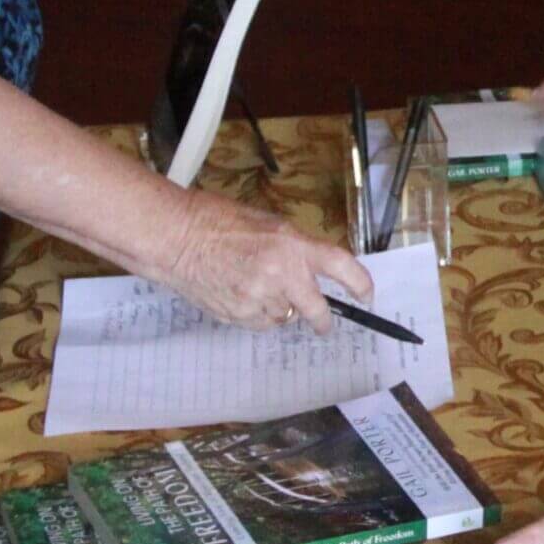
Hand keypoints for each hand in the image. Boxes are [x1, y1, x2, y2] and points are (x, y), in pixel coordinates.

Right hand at [162, 185, 373, 332]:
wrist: (177, 238)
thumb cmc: (217, 220)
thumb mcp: (268, 223)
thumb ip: (294, 248)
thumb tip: (312, 269)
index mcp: (293, 246)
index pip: (342, 267)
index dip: (360, 284)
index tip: (366, 295)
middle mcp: (282, 276)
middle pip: (317, 312)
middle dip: (323, 320)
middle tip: (323, 323)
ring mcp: (259, 300)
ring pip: (285, 317)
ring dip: (280, 308)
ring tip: (255, 286)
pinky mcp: (239, 316)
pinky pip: (261, 323)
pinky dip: (258, 315)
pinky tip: (240, 294)